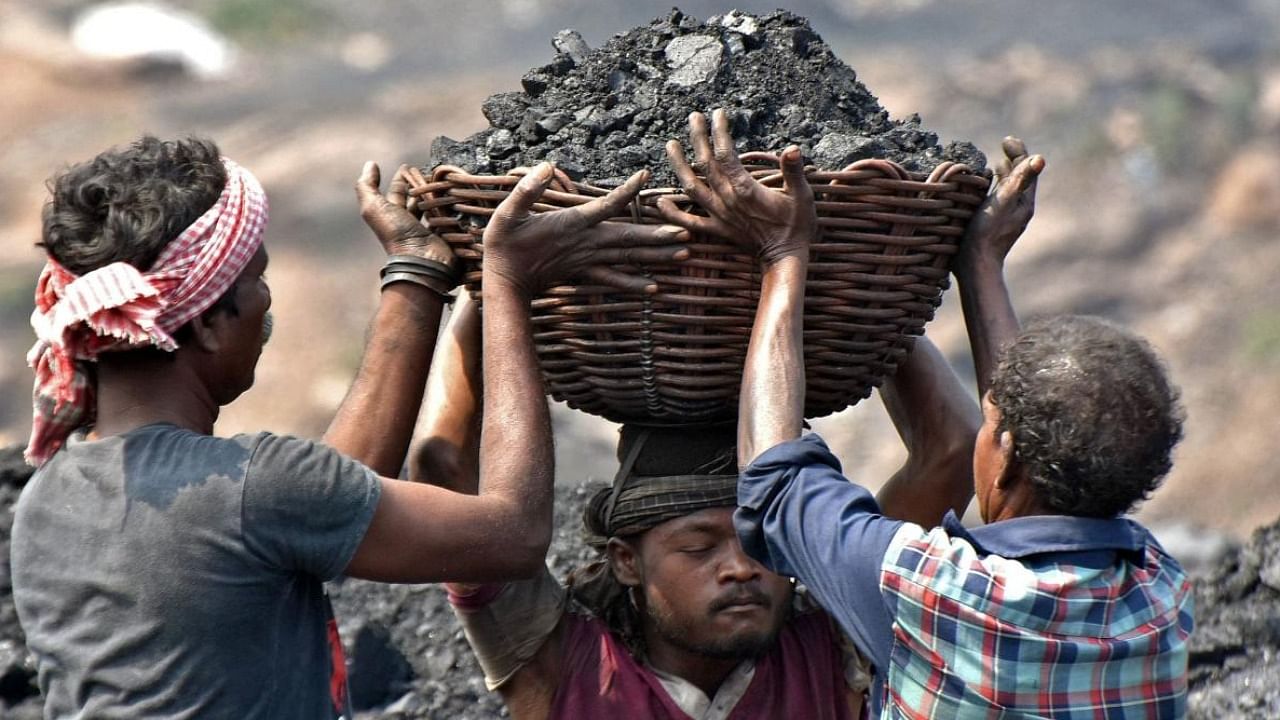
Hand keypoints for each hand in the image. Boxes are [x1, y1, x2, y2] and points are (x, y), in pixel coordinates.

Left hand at [356, 162, 454, 263]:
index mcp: (393, 213)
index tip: (409, 165)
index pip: (398, 190)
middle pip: (417, 196)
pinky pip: (450, 215)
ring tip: (446, 180)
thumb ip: (366, 186)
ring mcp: (429, 227)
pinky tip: (456, 196)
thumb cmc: (396, 233)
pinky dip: (451, 206)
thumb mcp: (374, 207)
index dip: (402, 177)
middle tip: (432, 171)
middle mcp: (410, 220)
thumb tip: (370, 163)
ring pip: (433, 204)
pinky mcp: (447, 232)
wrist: (421, 258)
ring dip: (438, 193)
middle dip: (422, 183)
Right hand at [481, 163, 690, 295]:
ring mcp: (587, 260)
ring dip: (657, 257)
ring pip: (628, 258)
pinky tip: (655, 288)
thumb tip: (546, 166)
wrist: (504, 281)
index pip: (606, 205)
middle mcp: (585, 243)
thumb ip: (526, 190)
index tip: (645, 176)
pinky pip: (614, 280)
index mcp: (572, 224)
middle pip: (628, 238)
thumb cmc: (503, 244)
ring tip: (685, 255)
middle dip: (659, 236)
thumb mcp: (507, 213)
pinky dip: (635, 284)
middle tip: (687, 232)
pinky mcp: (584, 272)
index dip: (626, 191)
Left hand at [657, 109, 815, 265]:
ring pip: (692, 188)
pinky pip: (690, 222)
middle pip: (706, 164)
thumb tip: (792, 148)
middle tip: (693, 116)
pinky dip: (673, 213)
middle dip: (698, 138)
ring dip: (679, 166)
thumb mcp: (803, 196)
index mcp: (745, 189)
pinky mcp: (717, 230)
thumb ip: (794, 172)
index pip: (726, 154)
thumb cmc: (798, 226)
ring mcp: (719, 215)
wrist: (785, 258)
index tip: (718, 113)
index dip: (719, 132)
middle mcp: (727, 200)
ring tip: (670, 145)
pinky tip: (660, 202)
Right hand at [955, 137, 1043, 273]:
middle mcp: (1017, 208)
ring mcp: (1005, 217)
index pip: (1026, 169)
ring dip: (1003, 174)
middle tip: (1005, 145)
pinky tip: (981, 189)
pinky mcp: (992, 225)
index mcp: (1024, 202)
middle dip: (1013, 160)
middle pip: (1019, 178)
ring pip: (1008, 189)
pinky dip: (992, 188)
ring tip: (996, 163)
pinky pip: (996, 200)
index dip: (1019, 151)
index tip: (1006, 140)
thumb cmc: (987, 233)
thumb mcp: (1003, 203)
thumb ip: (1019, 180)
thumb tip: (1040, 158)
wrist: (975, 267)